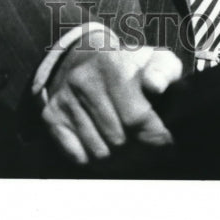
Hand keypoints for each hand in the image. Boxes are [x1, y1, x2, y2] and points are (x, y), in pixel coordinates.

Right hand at [41, 42, 182, 164]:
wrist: (86, 56)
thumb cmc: (130, 66)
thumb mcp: (154, 59)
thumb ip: (164, 71)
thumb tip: (156, 86)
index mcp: (113, 63)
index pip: (136, 117)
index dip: (156, 137)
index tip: (167, 143)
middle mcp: (83, 79)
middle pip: (118, 139)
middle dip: (140, 152)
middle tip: (151, 152)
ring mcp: (64, 98)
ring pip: (99, 152)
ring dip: (120, 161)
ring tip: (133, 154)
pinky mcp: (52, 116)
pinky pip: (78, 156)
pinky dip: (96, 162)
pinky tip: (110, 150)